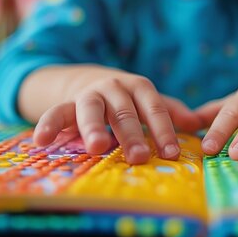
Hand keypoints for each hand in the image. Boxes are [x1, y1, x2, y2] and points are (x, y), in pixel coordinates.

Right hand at [32, 69, 202, 164]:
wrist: (89, 80)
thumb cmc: (127, 98)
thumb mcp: (148, 101)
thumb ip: (170, 112)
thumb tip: (196, 124)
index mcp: (139, 87)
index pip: (154, 109)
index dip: (163, 131)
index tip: (171, 154)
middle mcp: (114, 88)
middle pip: (124, 112)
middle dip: (132, 135)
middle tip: (139, 157)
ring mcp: (89, 95)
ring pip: (91, 110)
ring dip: (95, 128)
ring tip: (97, 147)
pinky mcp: (66, 104)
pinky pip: (56, 113)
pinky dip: (49, 125)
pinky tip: (41, 141)